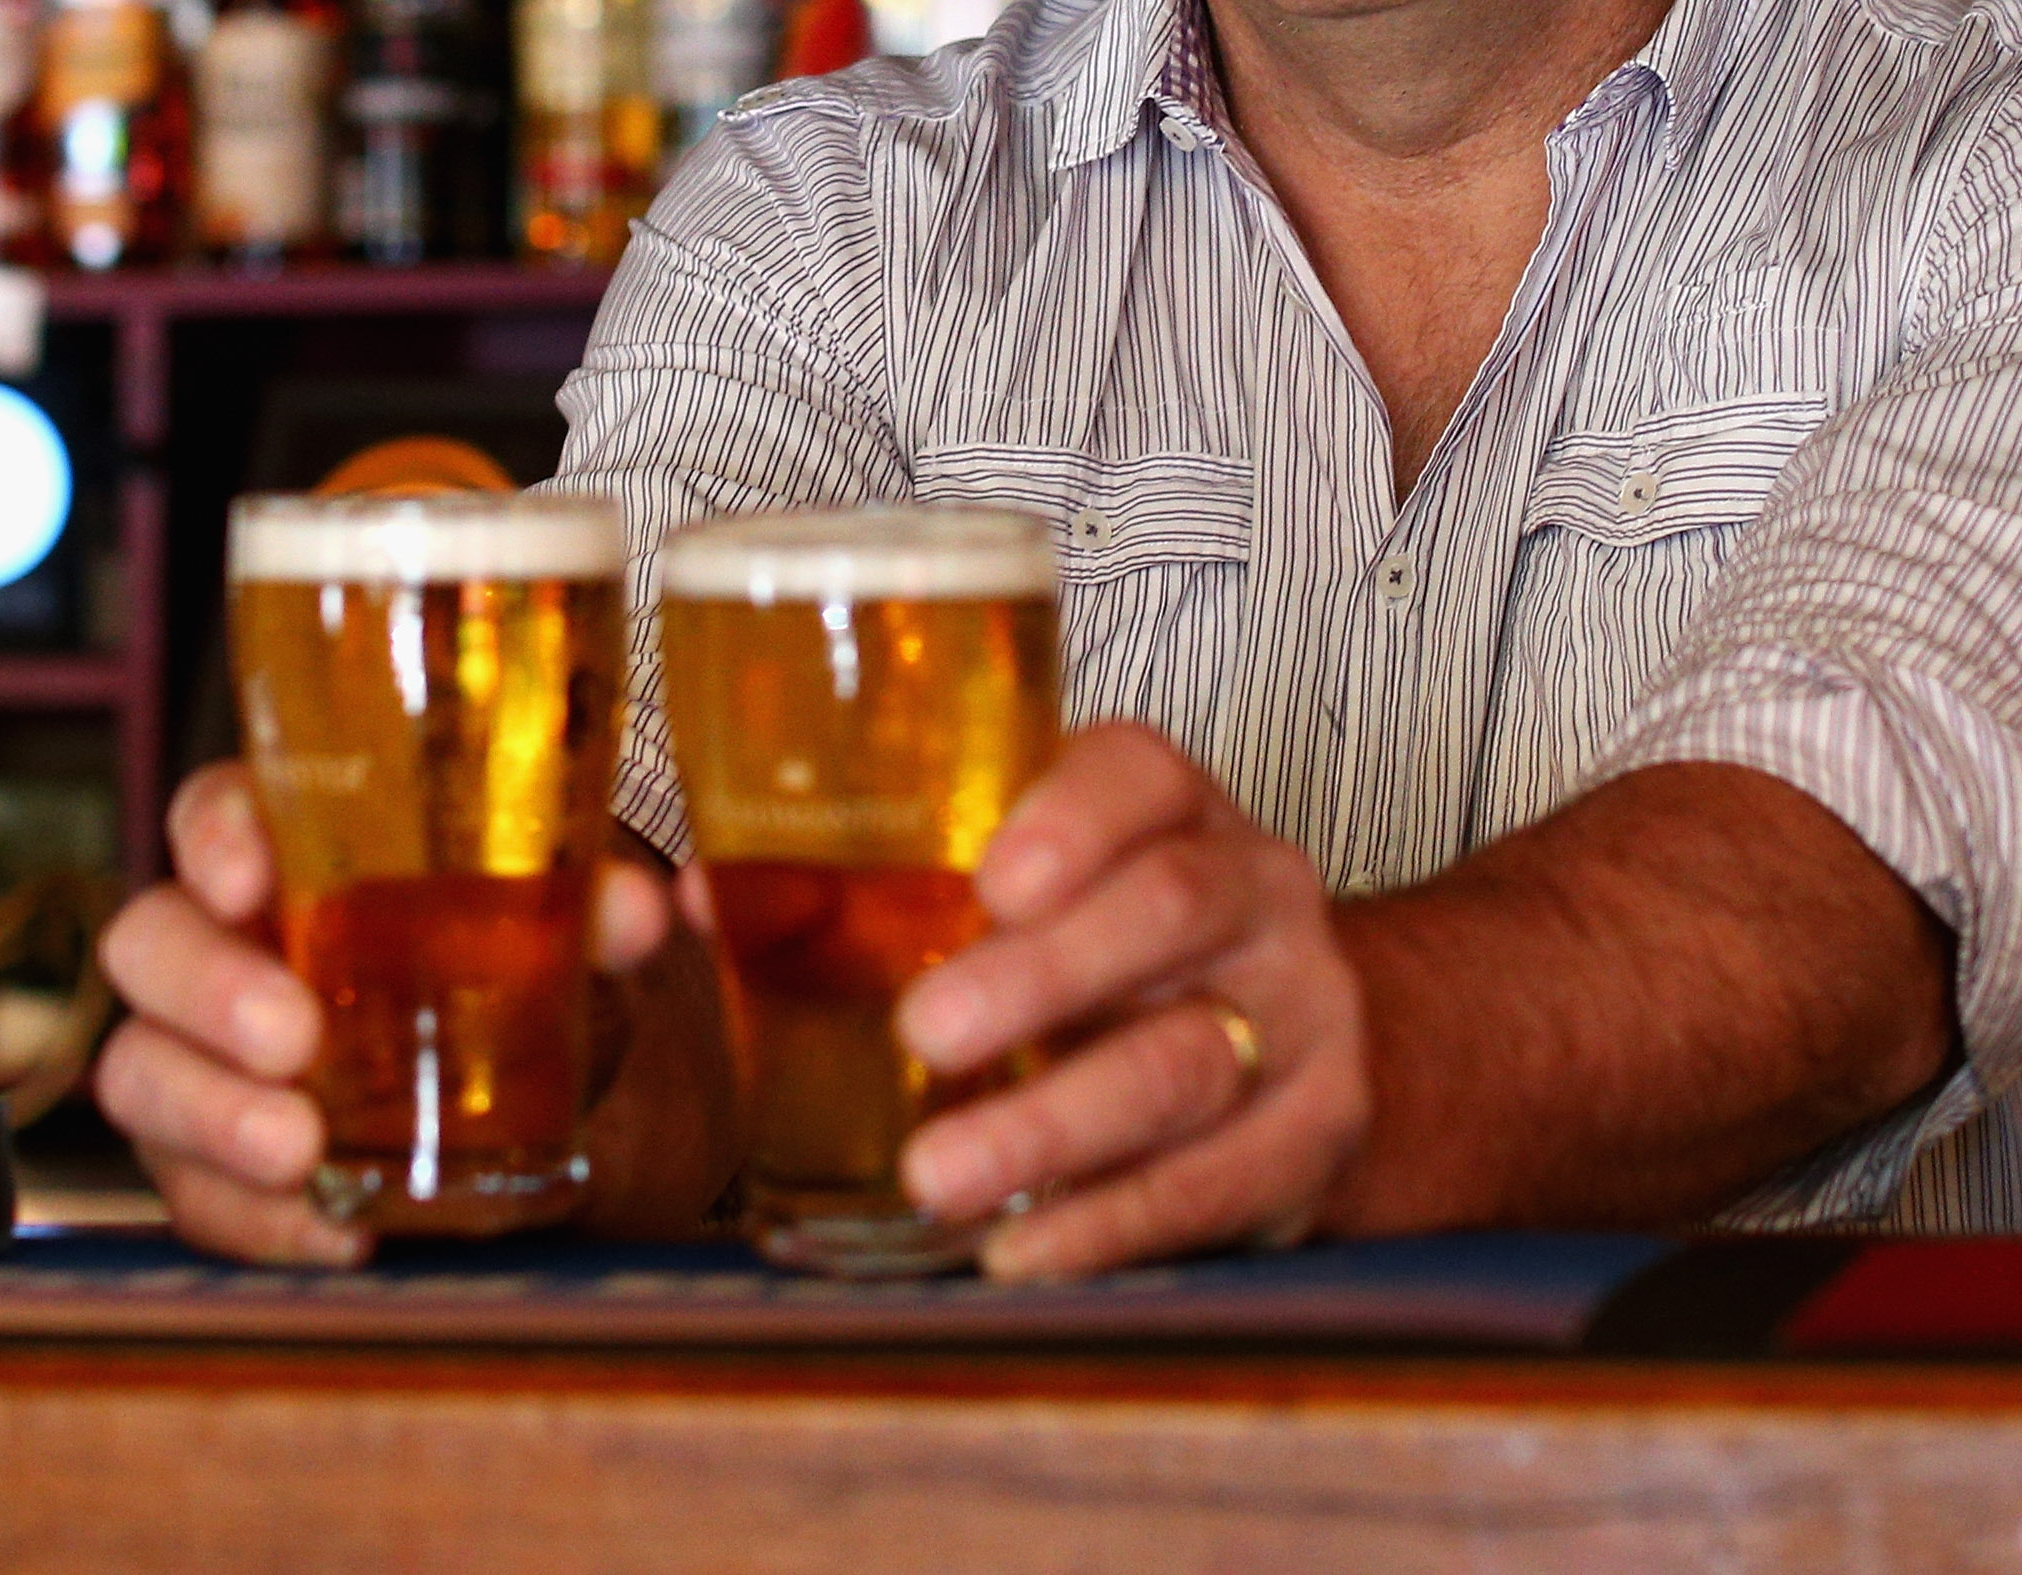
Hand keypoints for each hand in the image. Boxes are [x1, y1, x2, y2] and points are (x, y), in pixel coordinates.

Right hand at [92, 762, 672, 1264]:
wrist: (558, 1116)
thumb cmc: (528, 983)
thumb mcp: (573, 942)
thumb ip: (597, 912)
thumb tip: (638, 910)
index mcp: (298, 857)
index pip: (215, 813)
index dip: (215, 837)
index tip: (250, 879)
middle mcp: (226, 948)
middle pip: (148, 941)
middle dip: (204, 987)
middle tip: (293, 1036)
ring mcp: (204, 1064)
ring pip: (141, 1073)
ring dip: (212, 1114)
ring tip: (298, 1147)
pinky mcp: (215, 1170)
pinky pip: (199, 1198)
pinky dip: (261, 1221)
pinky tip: (337, 1231)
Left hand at [888, 722, 1369, 1279]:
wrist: (1301, 1041)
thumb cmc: (1119, 956)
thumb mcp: (1037, 899)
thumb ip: (881, 895)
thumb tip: (705, 901)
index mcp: (1176, 809)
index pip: (1141, 775)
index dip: (1072, 821)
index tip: (993, 883)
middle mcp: (1256, 891)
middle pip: (1169, 909)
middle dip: (1043, 975)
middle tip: (926, 1031)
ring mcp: (1302, 1012)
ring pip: (1187, 1061)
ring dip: (1054, 1124)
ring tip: (940, 1175)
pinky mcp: (1315, 1132)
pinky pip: (1213, 1182)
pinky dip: (1106, 1222)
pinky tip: (1018, 1245)